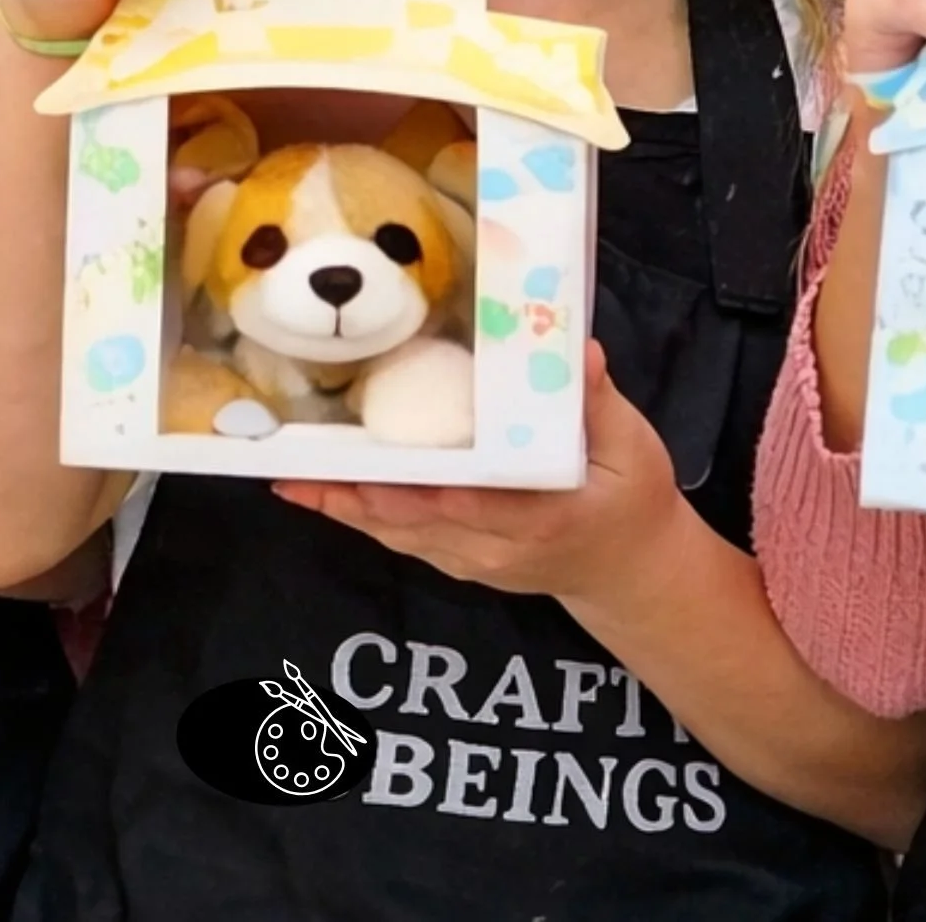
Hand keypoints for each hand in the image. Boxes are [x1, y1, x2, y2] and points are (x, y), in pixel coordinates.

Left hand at [272, 343, 684, 604]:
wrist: (632, 573)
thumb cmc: (632, 500)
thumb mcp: (632, 448)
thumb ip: (599, 403)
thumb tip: (581, 353)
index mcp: (539, 516)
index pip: (467, 500)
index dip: (414, 485)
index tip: (369, 465)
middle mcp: (494, 546)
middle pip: (412, 520)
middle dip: (353, 494)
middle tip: (298, 467)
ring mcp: (473, 561)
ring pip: (398, 534)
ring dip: (345, 508)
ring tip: (293, 481)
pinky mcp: (459, 562)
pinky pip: (403, 540)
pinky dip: (362, 519)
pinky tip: (326, 495)